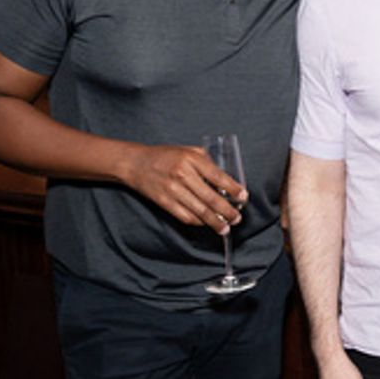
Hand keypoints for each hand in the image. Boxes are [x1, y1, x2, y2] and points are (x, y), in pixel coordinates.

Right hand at [120, 144, 247, 232]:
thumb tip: (226, 180)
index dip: (234, 189)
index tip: (243, 197)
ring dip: (215, 222)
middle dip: (227, 211)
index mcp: (192, 160)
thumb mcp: (189, 151)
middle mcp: (183, 175)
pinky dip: (198, 222)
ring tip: (226, 228)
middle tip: (237, 218)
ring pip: (199, 211)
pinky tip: (207, 224)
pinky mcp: (164, 202)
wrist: (136, 163)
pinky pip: (185, 216)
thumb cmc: (165, 156)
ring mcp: (173, 190)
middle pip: (211, 198)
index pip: (218, 177)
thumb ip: (207, 163)